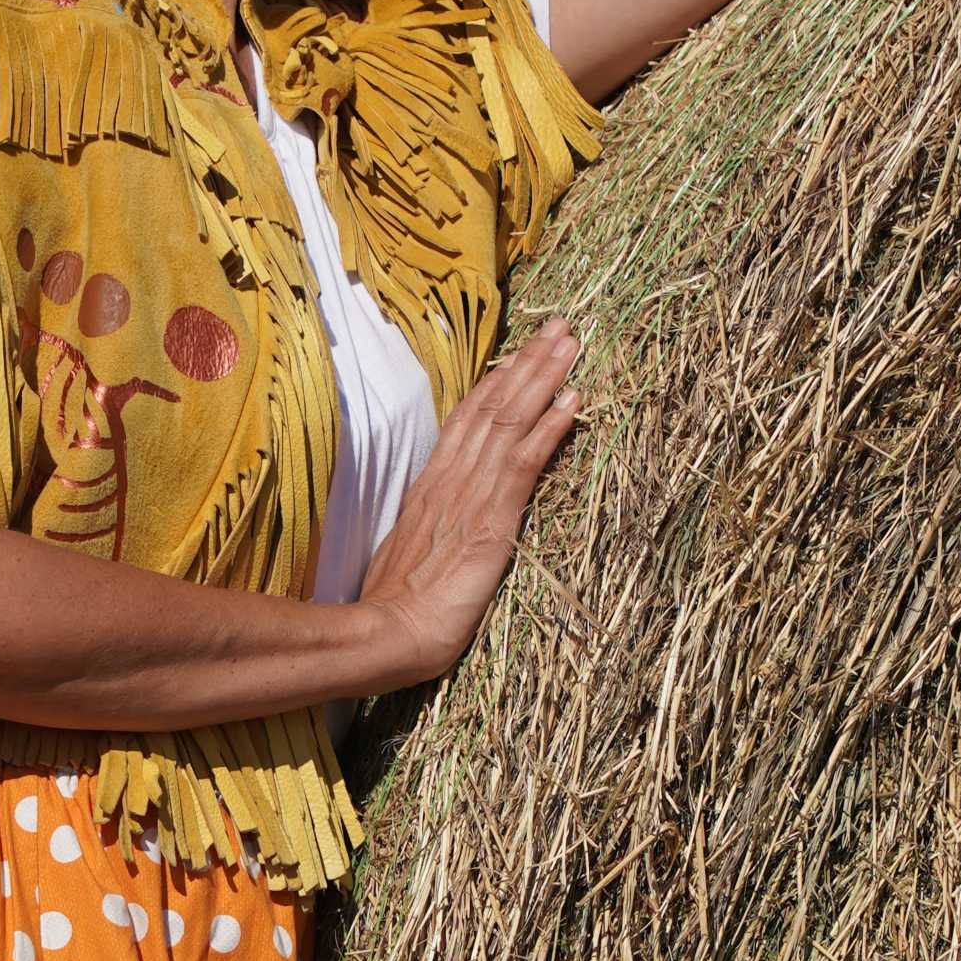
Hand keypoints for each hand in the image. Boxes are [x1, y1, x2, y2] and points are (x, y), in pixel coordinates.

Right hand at [353, 318, 583, 687]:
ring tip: (571, 343)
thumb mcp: (412, 557)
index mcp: (431, 487)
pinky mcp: (491, 519)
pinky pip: (523, 462)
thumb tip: (440, 525)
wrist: (388, 634)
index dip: (496, 384)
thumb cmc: (397, 609)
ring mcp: (470, 495)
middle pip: (492, 406)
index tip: (520, 354)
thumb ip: (430, 529)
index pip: (466, 420)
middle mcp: (450, 480)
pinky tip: (573, 401)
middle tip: (559, 326)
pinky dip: (549, 428)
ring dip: (544, 378)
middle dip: (528, 363)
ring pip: (509, 421)